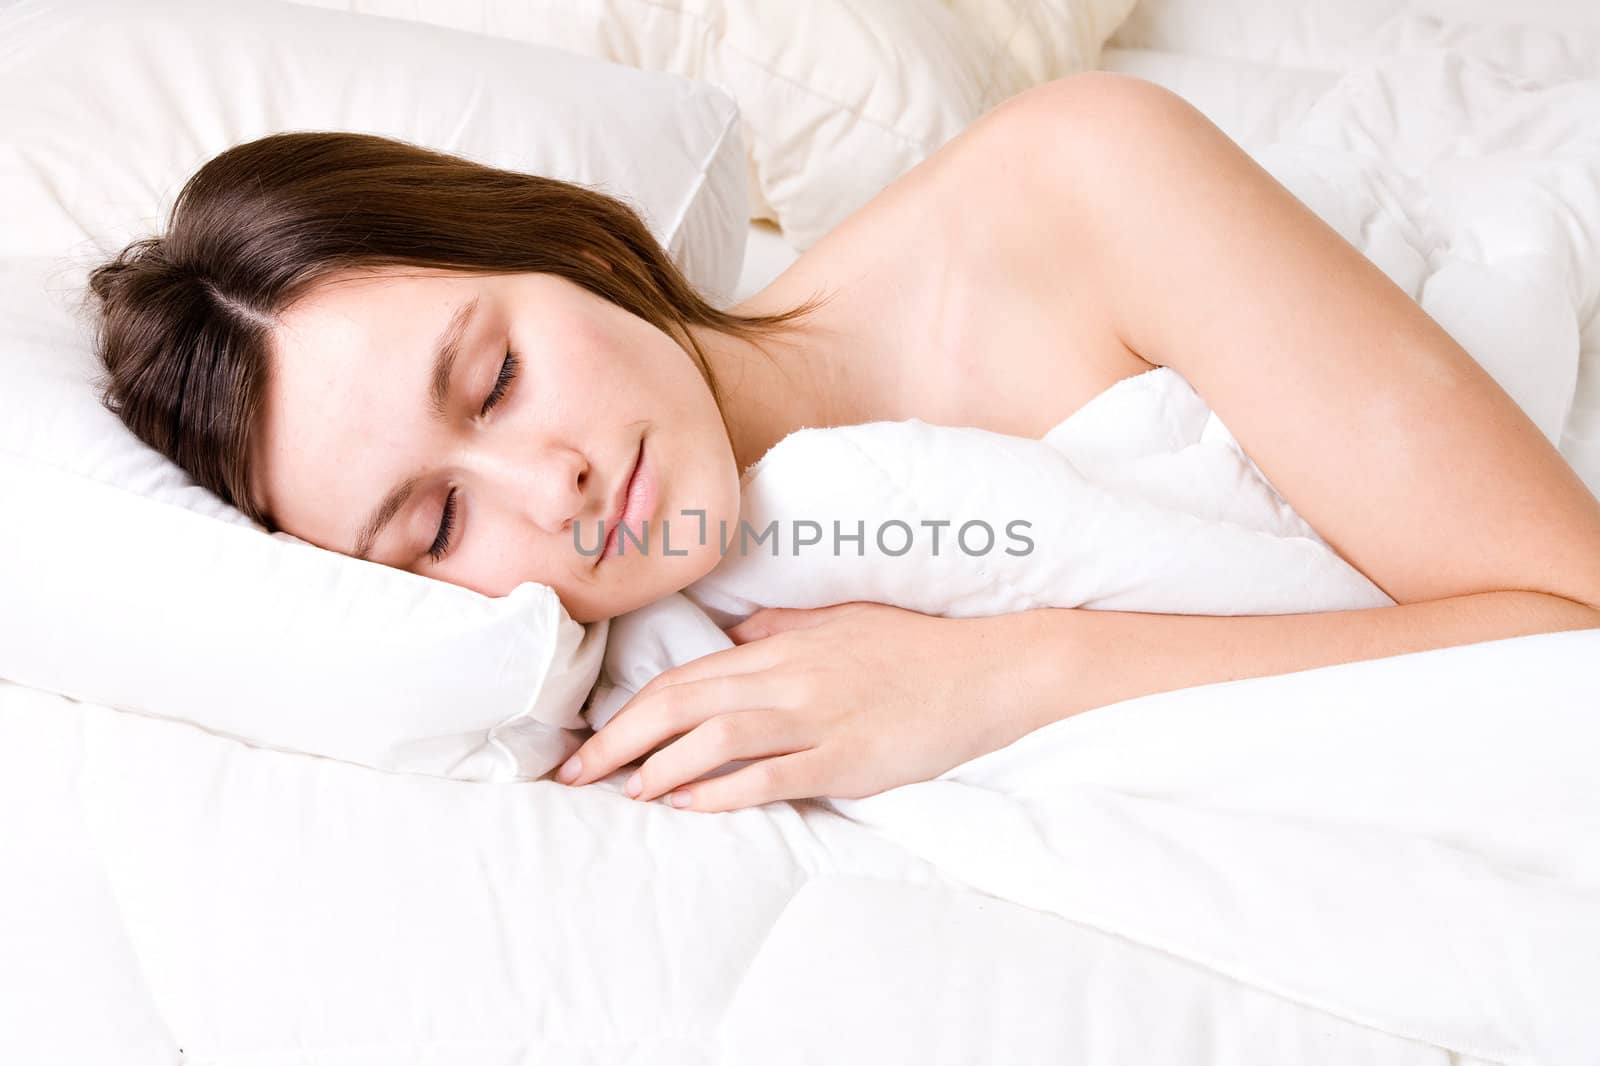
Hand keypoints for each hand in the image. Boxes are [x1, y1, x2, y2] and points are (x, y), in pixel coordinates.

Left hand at [554, 601, 1033, 812]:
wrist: (986, 671)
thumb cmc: (912, 648)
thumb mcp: (838, 621)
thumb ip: (777, 629)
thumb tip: (728, 636)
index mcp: (780, 647)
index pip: (684, 676)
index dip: (626, 709)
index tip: (585, 740)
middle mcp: (788, 678)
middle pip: (682, 703)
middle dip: (618, 739)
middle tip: (573, 775)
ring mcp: (816, 718)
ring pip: (716, 737)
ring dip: (659, 766)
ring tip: (624, 793)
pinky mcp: (846, 758)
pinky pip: (771, 775)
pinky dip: (722, 792)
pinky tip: (689, 806)